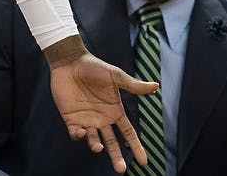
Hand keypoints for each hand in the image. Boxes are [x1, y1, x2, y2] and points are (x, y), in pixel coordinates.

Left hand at [49, 50, 158, 172]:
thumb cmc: (95, 67)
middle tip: (121, 169)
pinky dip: (78, 136)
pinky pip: (76, 134)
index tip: (143, 161)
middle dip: (116, 157)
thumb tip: (155, 86)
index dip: (135, 146)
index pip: (128, 133)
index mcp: (115, 111)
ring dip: (96, 146)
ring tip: (98, 147)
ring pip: (94, 141)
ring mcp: (87, 120)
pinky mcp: (71, 119)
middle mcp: (102, 119)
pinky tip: (81, 131)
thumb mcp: (116, 76)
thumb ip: (133, 85)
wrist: (71, 62)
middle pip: (112, 143)